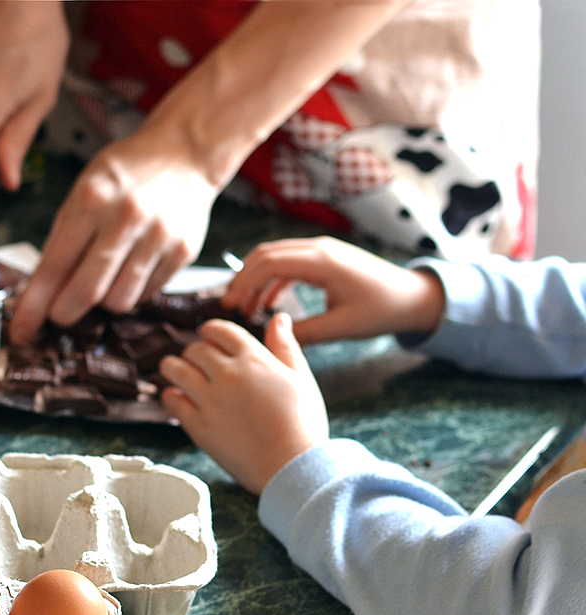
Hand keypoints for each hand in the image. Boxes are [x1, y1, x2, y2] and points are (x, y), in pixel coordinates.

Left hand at [7, 123, 215, 344]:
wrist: (184, 153)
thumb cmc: (125, 174)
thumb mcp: (83, 190)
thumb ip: (61, 239)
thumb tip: (37, 293)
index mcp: (93, 199)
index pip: (55, 266)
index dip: (34, 306)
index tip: (21, 331)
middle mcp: (127, 217)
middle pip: (87, 292)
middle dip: (64, 313)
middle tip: (59, 314)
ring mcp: (159, 236)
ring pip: (119, 302)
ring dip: (102, 302)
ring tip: (102, 279)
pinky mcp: (183, 251)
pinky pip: (146, 294)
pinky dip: (131, 291)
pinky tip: (130, 268)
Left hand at [160, 314, 328, 494]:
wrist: (291, 466)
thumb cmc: (302, 424)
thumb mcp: (301, 378)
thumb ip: (285, 346)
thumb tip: (278, 318)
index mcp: (253, 359)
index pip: (221, 330)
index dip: (211, 331)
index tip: (209, 336)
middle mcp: (227, 375)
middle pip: (196, 350)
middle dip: (194, 351)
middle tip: (195, 359)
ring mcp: (209, 400)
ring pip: (176, 370)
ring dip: (172, 366)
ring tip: (172, 369)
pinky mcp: (197, 425)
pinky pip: (172, 402)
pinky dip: (170, 395)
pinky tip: (175, 396)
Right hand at [221, 237, 445, 344]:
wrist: (413, 296)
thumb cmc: (381, 310)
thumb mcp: (341, 327)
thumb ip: (304, 333)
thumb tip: (271, 338)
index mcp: (322, 261)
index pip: (269, 263)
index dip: (244, 283)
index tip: (229, 306)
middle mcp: (320, 248)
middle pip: (266, 254)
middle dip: (243, 278)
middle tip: (229, 306)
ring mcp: (322, 250)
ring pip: (275, 256)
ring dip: (256, 278)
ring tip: (244, 306)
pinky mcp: (325, 258)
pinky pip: (289, 262)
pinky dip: (272, 279)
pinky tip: (267, 302)